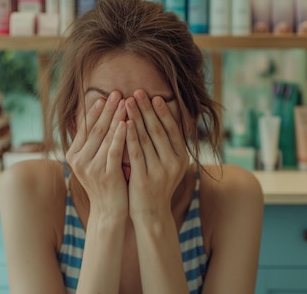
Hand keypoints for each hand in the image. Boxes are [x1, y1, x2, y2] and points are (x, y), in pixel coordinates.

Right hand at [66, 91, 128, 218]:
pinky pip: (114, 150)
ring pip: (105, 137)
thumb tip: (96, 116)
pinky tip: (127, 123)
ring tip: (125, 102)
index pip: (85, 127)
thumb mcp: (94, 161)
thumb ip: (94, 142)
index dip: (96, 111)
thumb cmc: (106, 182)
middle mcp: (79, 160)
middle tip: (117, 92)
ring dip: (116, 117)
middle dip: (107, 109)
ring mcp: (91, 168)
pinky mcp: (106, 175)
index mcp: (73, 155)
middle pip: (95, 129)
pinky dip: (120, 135)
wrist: (109, 211)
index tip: (106, 96)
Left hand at [125, 90, 188, 220]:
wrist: (151, 214)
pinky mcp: (144, 178)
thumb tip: (163, 118)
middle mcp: (174, 163)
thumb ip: (166, 145)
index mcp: (182, 157)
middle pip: (159, 130)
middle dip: (147, 109)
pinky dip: (130, 136)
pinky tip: (124, 123)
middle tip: (138, 91)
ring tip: (127, 101)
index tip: (154, 96)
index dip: (163, 112)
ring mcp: (160, 171)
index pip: (172, 129)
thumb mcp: (167, 165)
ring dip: (136, 117)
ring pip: (147, 138)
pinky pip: (136, 152)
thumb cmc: (156, 185)